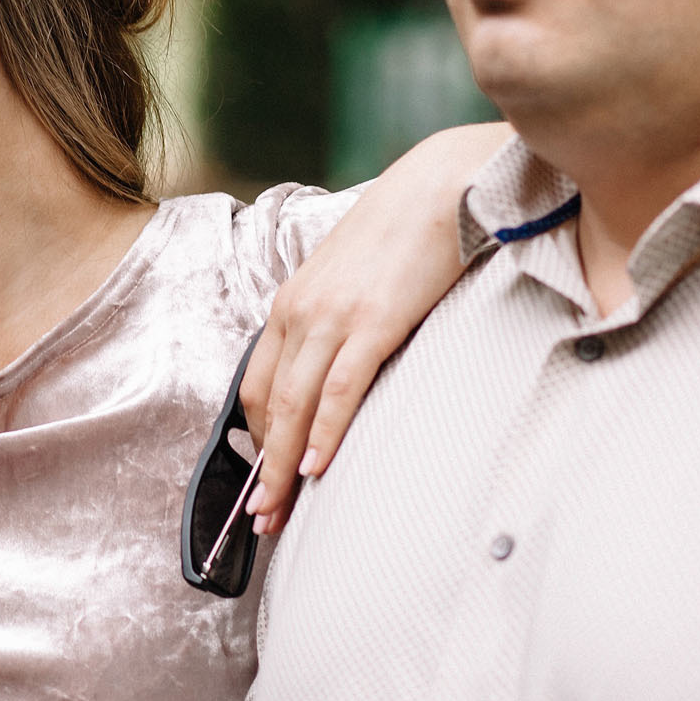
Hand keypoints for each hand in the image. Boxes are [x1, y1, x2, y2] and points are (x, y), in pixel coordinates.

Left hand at [242, 122, 509, 533]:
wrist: (441, 183)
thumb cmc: (405, 232)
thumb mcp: (352, 279)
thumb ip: (336, 323)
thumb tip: (340, 370)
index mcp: (292, 304)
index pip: (260, 386)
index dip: (257, 440)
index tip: (261, 481)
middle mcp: (299, 312)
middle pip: (268, 405)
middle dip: (263, 468)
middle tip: (263, 517)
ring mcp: (332, 317)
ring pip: (295, 407)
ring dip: (285, 466)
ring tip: (282, 511)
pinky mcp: (371, 321)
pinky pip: (338, 390)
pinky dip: (325, 432)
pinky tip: (319, 467)